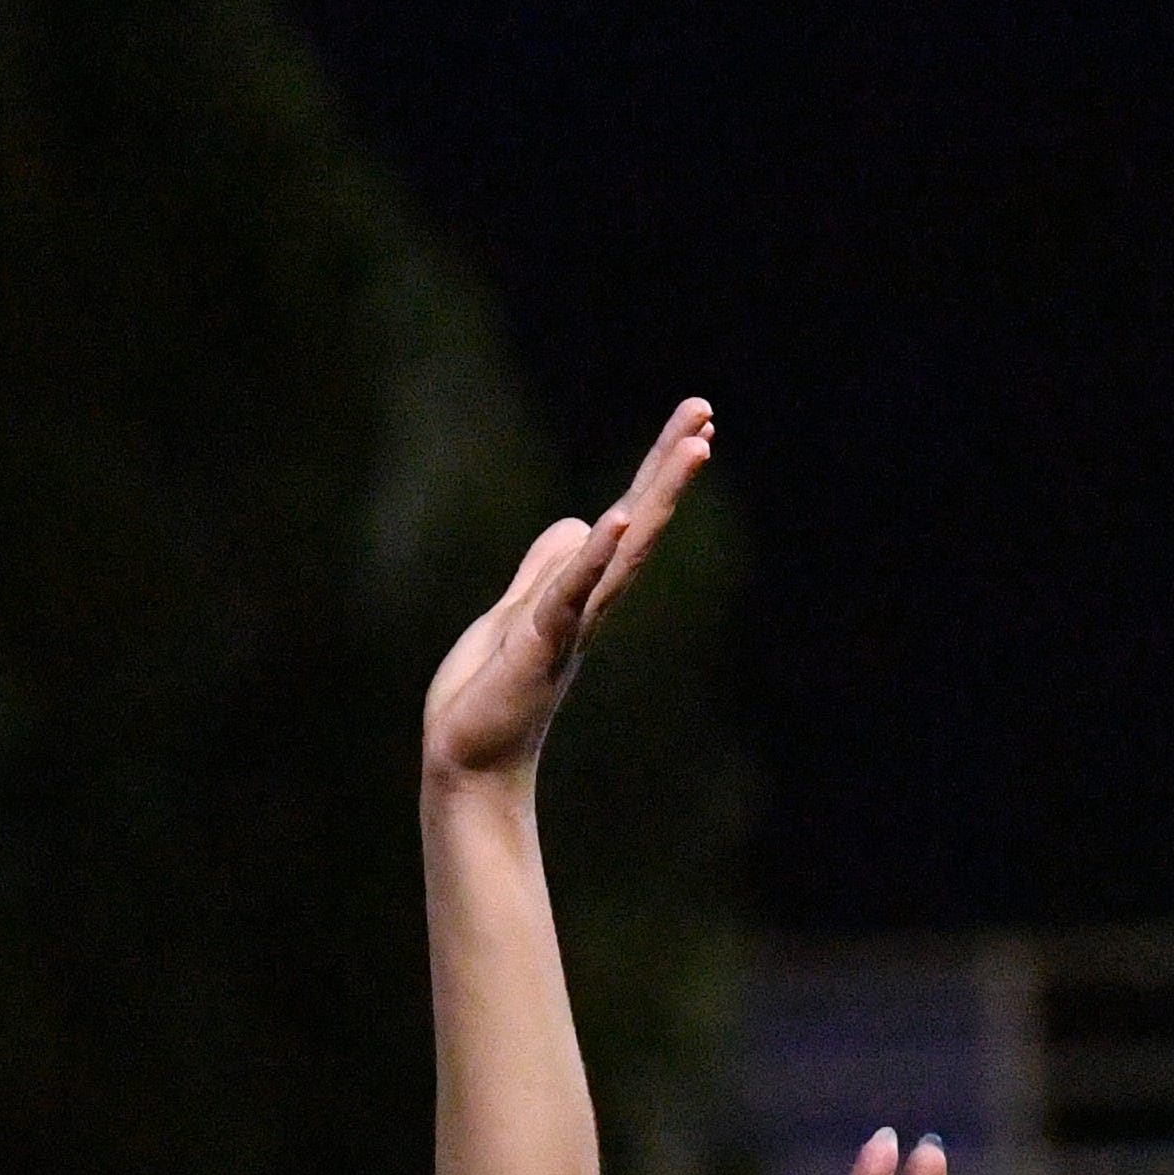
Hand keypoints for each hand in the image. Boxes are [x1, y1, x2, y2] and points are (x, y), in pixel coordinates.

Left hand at [423, 397, 713, 787]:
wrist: (468, 762)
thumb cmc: (489, 696)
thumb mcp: (516, 612)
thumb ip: (545, 568)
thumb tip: (577, 522)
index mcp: (582, 592)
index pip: (627, 519)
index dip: (657, 472)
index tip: (696, 425)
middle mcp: (589, 604)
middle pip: (640, 523)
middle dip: (670, 467)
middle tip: (705, 412)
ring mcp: (570, 623)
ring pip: (624, 550)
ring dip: (657, 496)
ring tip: (694, 447)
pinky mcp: (540, 643)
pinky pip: (571, 593)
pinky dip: (594, 558)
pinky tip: (615, 518)